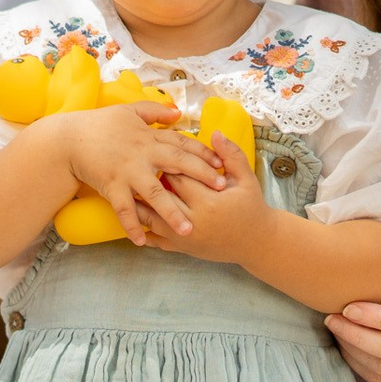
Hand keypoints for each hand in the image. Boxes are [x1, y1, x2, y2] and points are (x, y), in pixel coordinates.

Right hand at [46, 102, 226, 245]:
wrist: (68, 139)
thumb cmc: (99, 124)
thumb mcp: (129, 111)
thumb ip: (155, 111)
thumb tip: (178, 114)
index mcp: (149, 137)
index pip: (182, 144)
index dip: (203, 153)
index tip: (222, 163)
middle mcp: (142, 154)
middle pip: (178, 165)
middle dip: (201, 176)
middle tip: (221, 188)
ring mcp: (127, 172)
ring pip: (155, 194)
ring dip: (172, 212)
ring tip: (188, 229)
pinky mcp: (111, 186)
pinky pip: (124, 210)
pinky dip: (132, 226)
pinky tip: (141, 241)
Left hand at [142, 133, 268, 263]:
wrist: (256, 242)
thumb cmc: (251, 207)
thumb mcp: (246, 179)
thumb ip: (230, 155)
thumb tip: (214, 133)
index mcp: (208, 201)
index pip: (178, 176)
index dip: (165, 162)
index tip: (155, 150)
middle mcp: (192, 220)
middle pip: (160, 194)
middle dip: (147, 179)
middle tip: (132, 164)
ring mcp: (183, 237)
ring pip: (150, 218)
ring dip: (136, 203)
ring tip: (124, 186)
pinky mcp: (180, 248)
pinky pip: (154, 240)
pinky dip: (140, 229)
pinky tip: (130, 216)